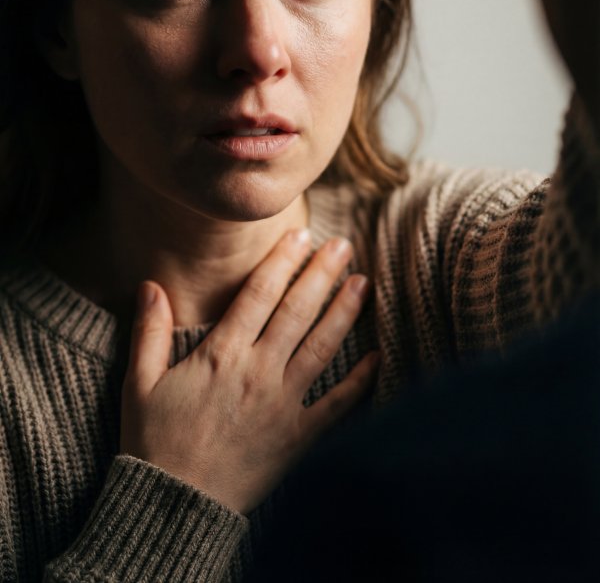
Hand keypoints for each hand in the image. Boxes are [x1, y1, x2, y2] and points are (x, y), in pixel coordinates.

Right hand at [120, 230, 377, 513]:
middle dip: (322, 273)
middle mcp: (258, 371)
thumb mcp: (139, 383)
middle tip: (343, 244)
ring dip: (345, 312)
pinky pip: (337, 405)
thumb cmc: (154, 442)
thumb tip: (150, 285)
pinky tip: (377, 356)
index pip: (259, 294)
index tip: (299, 234)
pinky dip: (360, 381)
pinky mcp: (299, 436)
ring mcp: (283, 404)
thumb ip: (149, 331)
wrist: (174, 507)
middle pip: (298, 311)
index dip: (281, 260)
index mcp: (221, 354)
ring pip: (323, 347)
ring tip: (364, 282)